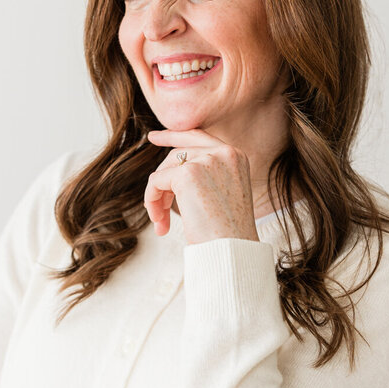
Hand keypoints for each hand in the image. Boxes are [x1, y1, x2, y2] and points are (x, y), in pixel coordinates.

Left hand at [145, 129, 259, 244]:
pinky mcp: (187, 173)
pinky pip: (156, 181)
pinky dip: (152, 200)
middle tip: (157, 211)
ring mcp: (206, 160)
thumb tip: (168, 172)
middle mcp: (224, 152)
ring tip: (160, 221)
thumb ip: (205, 175)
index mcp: (236, 156)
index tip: (153, 138)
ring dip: (157, 196)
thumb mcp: (223, 195)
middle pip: (177, 155)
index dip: (173, 136)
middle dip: (163, 182)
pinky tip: (160, 221)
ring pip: (165, 169)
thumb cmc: (228, 233)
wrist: (232, 251)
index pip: (199, 136)